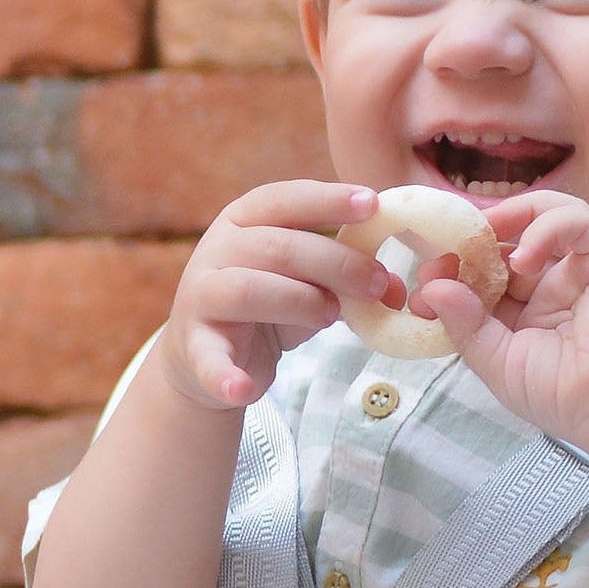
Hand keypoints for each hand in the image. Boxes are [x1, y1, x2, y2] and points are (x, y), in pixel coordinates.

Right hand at [159, 181, 400, 411]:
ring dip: (300, 302)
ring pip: (248, 289)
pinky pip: (209, 359)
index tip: (372, 205)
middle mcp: (214, 250)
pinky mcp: (194, 347)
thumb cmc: (268, 304)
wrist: (209, 354)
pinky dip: (225, 375)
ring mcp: (199, 297)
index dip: (327, 200)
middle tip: (375, 283)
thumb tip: (395, 289)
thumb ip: (347, 277)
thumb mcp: (310, 281)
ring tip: (330, 317)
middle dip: (336, 262)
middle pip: (278, 246)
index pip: (284, 199)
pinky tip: (243, 388)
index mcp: (242, 221)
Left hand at [429, 191, 588, 459]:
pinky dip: (545, 227)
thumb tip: (431, 288)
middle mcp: (555, 279)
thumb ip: (465, 323)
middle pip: (511, 236)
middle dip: (470, 243)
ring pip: (548, 214)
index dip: (454, 269)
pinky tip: (521, 258)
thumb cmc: (560, 394)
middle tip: (442, 258)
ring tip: (479, 239)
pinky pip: (579, 220)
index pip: (486, 268)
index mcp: (527, 304)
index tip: (424, 285)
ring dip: (508, 218)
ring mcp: (584, 264)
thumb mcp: (497, 360)